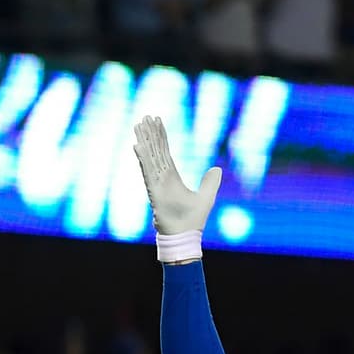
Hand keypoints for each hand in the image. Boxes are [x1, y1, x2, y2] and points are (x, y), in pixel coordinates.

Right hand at [133, 115, 221, 236]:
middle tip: (144, 117)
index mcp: (172, 178)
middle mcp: (162, 178)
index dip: (161, 138)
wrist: (184, 236)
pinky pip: (148, 170)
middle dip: (150, 134)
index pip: (165, 153)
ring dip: (144, 140)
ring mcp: (156, 183)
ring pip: (149, 157)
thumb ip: (210, 182)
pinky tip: (137, 145)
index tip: (157, 123)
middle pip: (155, 151)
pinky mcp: (154, 190)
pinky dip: (143, 158)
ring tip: (138, 125)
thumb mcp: (207, 196)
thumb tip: (216, 169)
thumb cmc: (193, 220)